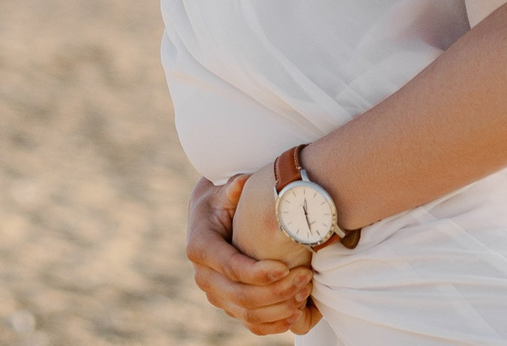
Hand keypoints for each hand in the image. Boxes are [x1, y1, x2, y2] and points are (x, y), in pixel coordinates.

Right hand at [187, 174, 316, 335]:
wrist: (210, 217)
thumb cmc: (222, 200)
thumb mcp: (223, 190)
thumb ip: (232, 188)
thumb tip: (241, 183)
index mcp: (201, 247)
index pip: (231, 268)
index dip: (259, 272)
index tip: (286, 267)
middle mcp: (204, 276)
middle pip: (241, 296)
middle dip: (276, 291)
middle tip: (305, 277)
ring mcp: (216, 294)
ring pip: (247, 314)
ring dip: (279, 308)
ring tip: (305, 292)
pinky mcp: (227, 305)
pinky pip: (250, 323)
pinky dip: (273, 324)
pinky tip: (296, 313)